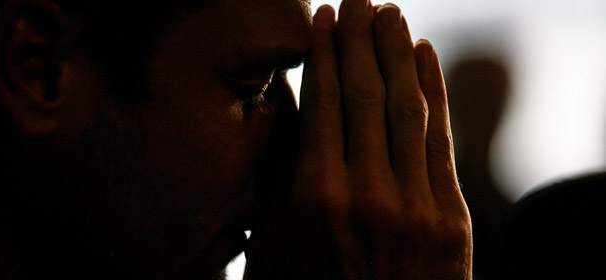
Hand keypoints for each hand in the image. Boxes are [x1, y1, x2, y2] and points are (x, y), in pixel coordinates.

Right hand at [245, 1, 471, 278]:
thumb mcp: (273, 242)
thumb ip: (280, 174)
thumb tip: (286, 109)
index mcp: (314, 197)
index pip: (322, 102)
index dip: (324, 54)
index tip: (323, 19)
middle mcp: (364, 192)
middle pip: (364, 94)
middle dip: (360, 39)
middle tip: (357, 0)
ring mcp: (414, 205)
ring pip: (405, 107)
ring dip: (398, 53)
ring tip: (391, 14)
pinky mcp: (451, 218)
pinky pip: (440, 140)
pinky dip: (435, 93)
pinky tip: (425, 58)